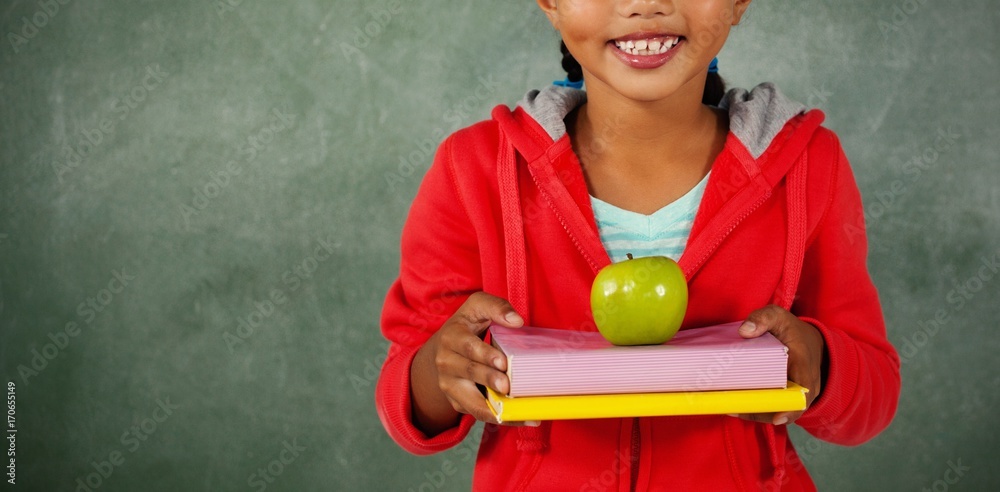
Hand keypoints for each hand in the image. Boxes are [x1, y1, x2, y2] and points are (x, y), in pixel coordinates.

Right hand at [412, 292, 537, 430]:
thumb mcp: (477, 307)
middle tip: (507, 384)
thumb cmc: (467, 325)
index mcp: (451, 337)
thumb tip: (517, 321)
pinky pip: (479, 414)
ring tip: (515, 411)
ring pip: (471, 401)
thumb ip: (496, 307)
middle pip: (469, 373)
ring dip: (492, 408)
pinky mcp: (458, 403)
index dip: (485, 355)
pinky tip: (522, 419)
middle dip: (489, 380)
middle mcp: (446, 363)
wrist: (443, 349)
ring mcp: (450, 386)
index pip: (468, 347)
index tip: (503, 362)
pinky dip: (501, 418)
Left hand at [729, 305, 824, 425]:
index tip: (777, 417)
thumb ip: (763, 318)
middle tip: (733, 409)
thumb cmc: (792, 330)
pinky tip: (733, 407)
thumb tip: (744, 331)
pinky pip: (771, 409)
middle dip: (761, 412)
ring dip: (754, 413)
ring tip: (728, 409)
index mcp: (805, 367)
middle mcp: (804, 388)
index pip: (803, 394)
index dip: (791, 409)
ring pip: (775, 411)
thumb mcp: (779, 317)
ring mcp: (795, 396)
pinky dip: (755, 410)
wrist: (809, 342)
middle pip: (785, 408)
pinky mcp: (785, 399)